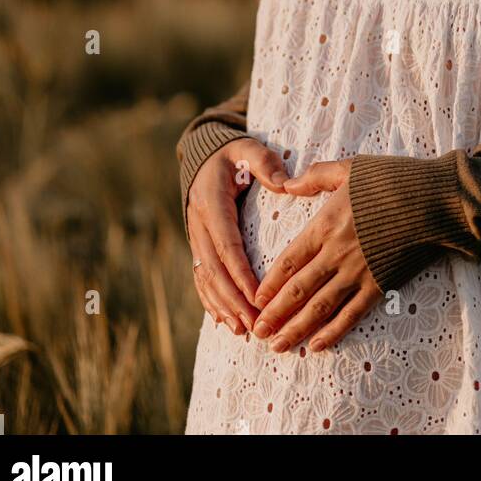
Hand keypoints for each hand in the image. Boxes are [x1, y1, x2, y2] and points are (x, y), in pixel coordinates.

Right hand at [187, 137, 288, 334]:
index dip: (240, 274)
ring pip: (206, 279)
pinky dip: (211, 301)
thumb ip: (264, 163)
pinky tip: (224, 321)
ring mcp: (196, 238)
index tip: (257, 298)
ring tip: (242, 330)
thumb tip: (284, 183)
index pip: (226, 246)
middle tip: (254, 325)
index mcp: (212, 205)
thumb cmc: (233, 155)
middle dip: (233, 300)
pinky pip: (202, 278)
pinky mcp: (198, 246)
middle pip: (214, 271)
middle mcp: (199, 226)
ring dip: (223, 306)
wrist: (203, 156)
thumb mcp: (247, 150)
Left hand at [251, 158, 380, 352]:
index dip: (269, 283)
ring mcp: (358, 272)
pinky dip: (333, 332)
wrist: (436, 200)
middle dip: (275, 313)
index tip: (255, 299)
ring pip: (320, 307)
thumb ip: (316, 177)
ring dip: (296, 328)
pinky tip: (318, 345)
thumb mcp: (350, 168)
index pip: (289, 261)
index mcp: (326, 225)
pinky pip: (352, 314)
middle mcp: (337, 254)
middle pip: (298, 290)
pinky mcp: (380, 285)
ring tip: (278, 345)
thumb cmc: (394, 179)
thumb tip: (287, 184)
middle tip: (257, 332)